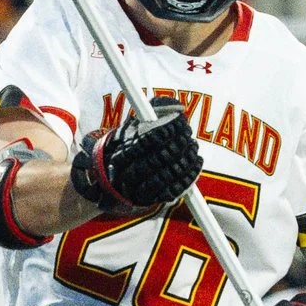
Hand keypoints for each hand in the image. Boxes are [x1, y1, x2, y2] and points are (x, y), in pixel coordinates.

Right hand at [71, 95, 199, 213]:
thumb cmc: (127, 145)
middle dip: (177, 147)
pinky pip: (170, 191)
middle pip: (155, 160)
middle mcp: (125, 172)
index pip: (145, 141)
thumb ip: (152, 112)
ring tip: (193, 149)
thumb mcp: (132, 126)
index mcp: (120, 151)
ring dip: (184, 163)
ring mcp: (136, 189)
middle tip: (189, 137)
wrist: (110, 177)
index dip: (166, 132)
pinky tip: (195, 164)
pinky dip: (186, 179)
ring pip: (164, 177)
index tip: (181, 124)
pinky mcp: (148, 200)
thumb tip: (175, 105)